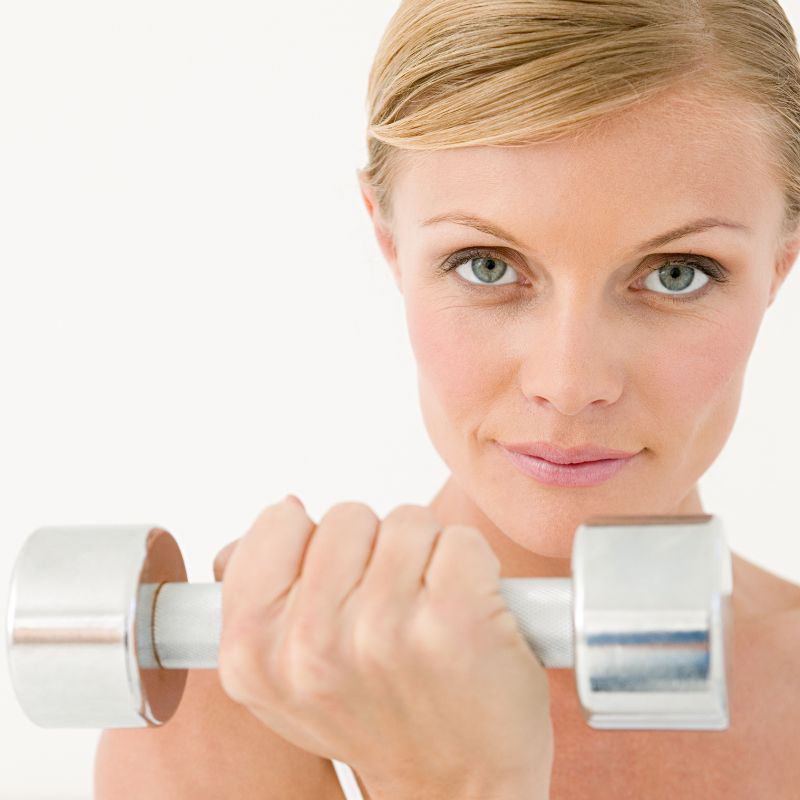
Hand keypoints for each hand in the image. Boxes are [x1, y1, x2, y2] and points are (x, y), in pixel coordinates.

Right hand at [214, 497, 553, 799]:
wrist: (461, 783)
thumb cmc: (378, 719)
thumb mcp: (288, 674)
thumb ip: (264, 590)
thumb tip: (285, 508)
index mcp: (253, 653)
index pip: (278, 524)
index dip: (317, 546)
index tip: (338, 586)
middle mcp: (312, 644)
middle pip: (347, 516)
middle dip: (374, 549)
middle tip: (391, 608)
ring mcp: (385, 631)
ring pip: (407, 520)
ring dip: (425, 555)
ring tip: (427, 614)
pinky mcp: (457, 619)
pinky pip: (459, 539)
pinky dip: (471, 564)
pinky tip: (466, 614)